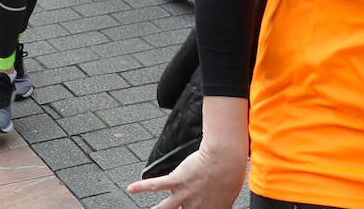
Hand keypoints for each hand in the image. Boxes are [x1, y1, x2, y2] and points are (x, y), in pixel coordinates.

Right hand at [125, 143, 247, 208]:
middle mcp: (194, 206)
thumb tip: (227, 203)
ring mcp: (183, 194)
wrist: (225, 159)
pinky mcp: (176, 180)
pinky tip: (131, 188)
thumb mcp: (232, 193)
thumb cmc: (232, 172)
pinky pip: (156, 185)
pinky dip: (141, 186)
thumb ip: (225, 202)